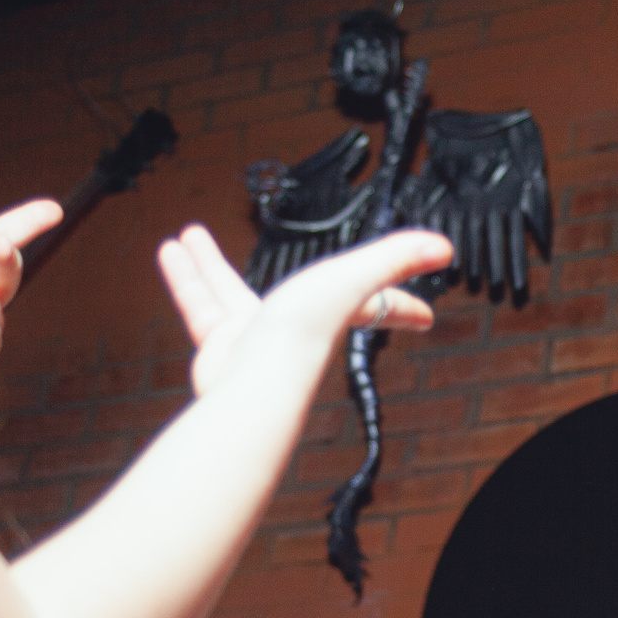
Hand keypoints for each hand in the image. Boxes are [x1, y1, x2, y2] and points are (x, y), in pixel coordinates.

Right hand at [156, 225, 442, 398]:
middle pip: (293, 291)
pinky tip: (172, 252)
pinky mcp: (220, 344)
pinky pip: (200, 303)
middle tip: (292, 265)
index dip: (401, 304)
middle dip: (289, 273)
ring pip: (227, 291)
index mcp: (335, 312)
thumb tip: (445, 248)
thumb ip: (394, 258)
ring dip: (209, 264)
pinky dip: (185, 277)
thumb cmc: (303, 337)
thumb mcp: (354, 280)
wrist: (253, 383)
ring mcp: (254, 338)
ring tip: (189, 235)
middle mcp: (296, 326)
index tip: (424, 314)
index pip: (378, 305)